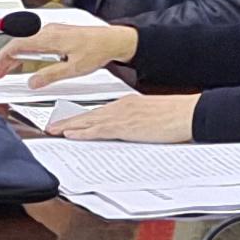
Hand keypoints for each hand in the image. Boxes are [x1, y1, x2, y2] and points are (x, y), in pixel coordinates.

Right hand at [0, 23, 138, 85]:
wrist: (113, 40)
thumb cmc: (98, 49)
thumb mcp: (73, 69)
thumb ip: (50, 75)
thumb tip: (33, 82)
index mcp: (49, 38)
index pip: (16, 46)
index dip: (1, 59)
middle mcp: (48, 31)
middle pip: (17, 44)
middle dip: (3, 59)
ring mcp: (52, 32)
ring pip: (24, 42)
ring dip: (13, 56)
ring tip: (5, 70)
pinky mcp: (57, 35)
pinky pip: (33, 42)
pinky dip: (24, 52)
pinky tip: (22, 62)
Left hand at [53, 92, 198, 141]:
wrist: (188, 112)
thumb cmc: (175, 115)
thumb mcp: (150, 117)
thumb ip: (134, 123)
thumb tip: (126, 132)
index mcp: (127, 104)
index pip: (98, 112)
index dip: (81, 118)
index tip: (68, 123)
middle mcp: (121, 107)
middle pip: (88, 115)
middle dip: (69, 122)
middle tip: (51, 127)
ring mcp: (122, 116)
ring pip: (89, 121)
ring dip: (69, 127)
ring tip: (54, 131)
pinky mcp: (126, 126)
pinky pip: (99, 130)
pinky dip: (83, 132)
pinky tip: (71, 135)